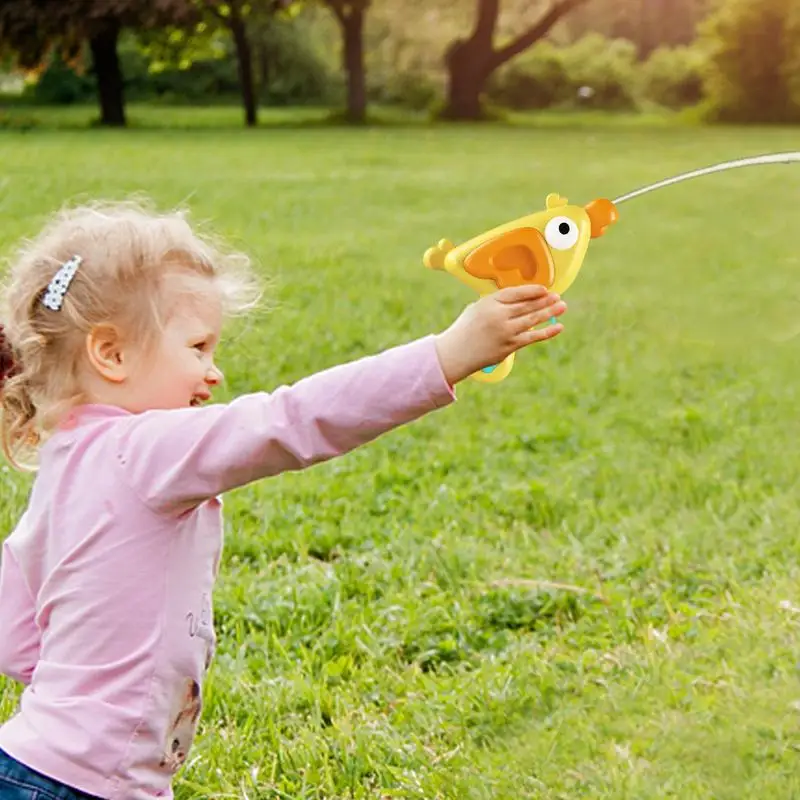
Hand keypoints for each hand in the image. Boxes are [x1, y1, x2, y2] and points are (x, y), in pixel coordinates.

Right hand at [434, 285, 565, 384]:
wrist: (456, 353)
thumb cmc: (466, 329)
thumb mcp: (477, 308)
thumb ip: (497, 303)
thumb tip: (522, 301)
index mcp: (489, 302)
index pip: (516, 293)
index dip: (532, 291)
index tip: (544, 289)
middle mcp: (499, 316)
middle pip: (527, 305)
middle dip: (545, 300)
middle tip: (558, 297)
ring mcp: (505, 332)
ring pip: (533, 319)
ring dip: (550, 312)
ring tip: (562, 306)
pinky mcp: (510, 346)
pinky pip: (532, 337)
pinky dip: (547, 332)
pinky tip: (558, 327)